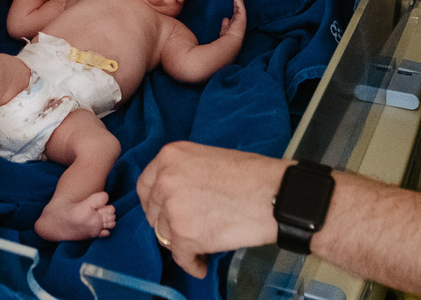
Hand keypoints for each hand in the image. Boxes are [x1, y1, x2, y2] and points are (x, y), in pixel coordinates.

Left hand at [138, 141, 289, 277]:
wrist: (275, 195)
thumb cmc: (251, 176)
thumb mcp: (207, 159)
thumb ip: (183, 174)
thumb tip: (173, 197)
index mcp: (170, 156)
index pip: (145, 185)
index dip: (154, 203)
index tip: (162, 212)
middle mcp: (165, 179)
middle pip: (153, 211)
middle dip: (167, 223)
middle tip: (185, 229)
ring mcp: (173, 207)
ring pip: (165, 234)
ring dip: (180, 242)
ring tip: (200, 244)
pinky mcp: (185, 234)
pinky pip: (180, 256)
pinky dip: (191, 263)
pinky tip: (201, 263)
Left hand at [220, 0, 245, 38]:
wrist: (230, 42)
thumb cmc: (227, 38)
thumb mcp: (224, 28)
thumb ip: (225, 23)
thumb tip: (225, 18)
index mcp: (235, 22)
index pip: (236, 11)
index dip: (235, 4)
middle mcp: (239, 19)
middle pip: (239, 7)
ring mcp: (242, 18)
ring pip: (240, 5)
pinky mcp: (242, 16)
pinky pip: (240, 6)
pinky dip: (237, 0)